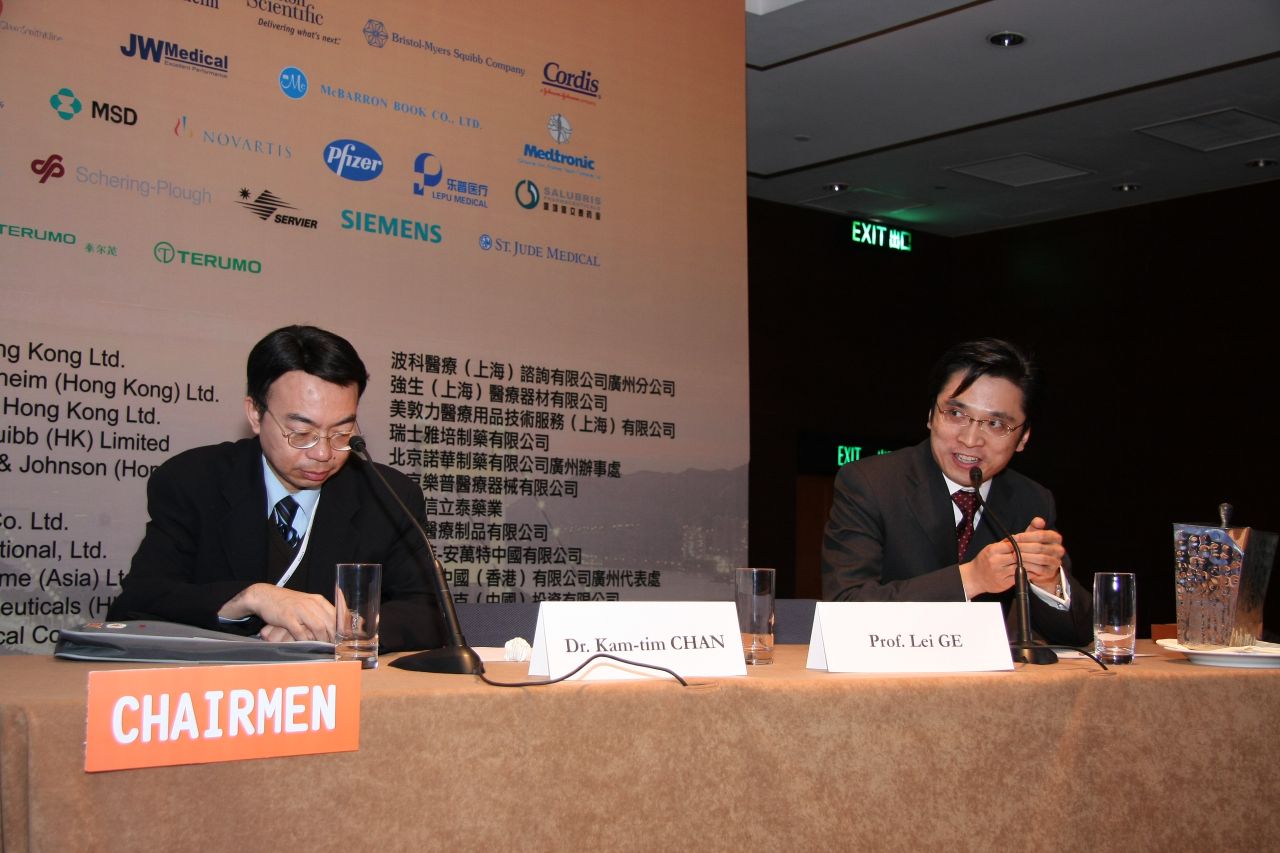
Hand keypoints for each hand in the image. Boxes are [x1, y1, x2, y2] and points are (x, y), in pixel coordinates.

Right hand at [218, 583, 336, 641]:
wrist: (266, 596)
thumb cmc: (288, 603)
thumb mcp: (307, 603)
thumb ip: (319, 613)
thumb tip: (333, 627)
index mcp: (318, 600)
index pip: (337, 613)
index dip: (342, 627)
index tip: (345, 637)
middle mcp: (311, 603)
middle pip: (330, 622)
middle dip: (334, 636)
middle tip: (335, 646)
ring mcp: (299, 610)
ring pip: (318, 627)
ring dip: (322, 639)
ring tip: (323, 647)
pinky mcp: (287, 617)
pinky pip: (300, 631)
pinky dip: (305, 640)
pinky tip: (307, 645)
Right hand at [959, 518, 1065, 597]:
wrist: (974, 577)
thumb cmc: (986, 560)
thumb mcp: (994, 548)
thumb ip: (1009, 542)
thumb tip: (1023, 534)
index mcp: (994, 549)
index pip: (1014, 544)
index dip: (1028, 543)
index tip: (1040, 542)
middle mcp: (995, 560)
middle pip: (1019, 555)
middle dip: (1034, 554)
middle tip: (1047, 552)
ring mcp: (999, 572)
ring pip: (1021, 566)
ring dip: (1034, 565)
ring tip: (1044, 563)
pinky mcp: (1003, 582)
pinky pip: (1019, 577)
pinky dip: (1029, 574)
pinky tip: (1036, 572)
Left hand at [1015, 517, 1066, 594]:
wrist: (1036, 563)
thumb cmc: (1032, 545)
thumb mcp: (1032, 535)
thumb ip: (1034, 527)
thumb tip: (1038, 520)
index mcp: (1055, 538)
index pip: (1042, 535)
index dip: (1027, 536)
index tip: (1015, 537)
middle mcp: (1059, 549)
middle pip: (1040, 547)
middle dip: (1023, 547)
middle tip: (1011, 547)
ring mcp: (1056, 561)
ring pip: (1040, 558)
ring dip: (1025, 557)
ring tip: (1013, 555)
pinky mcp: (1051, 571)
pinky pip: (1040, 569)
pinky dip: (1029, 567)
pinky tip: (1019, 564)